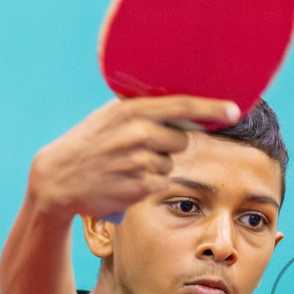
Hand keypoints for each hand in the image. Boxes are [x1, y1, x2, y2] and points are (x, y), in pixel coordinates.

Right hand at [25, 96, 239, 218]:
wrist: (58, 178)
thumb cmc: (87, 144)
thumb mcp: (107, 117)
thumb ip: (139, 109)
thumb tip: (179, 105)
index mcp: (131, 111)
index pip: (183, 105)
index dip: (212, 107)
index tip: (235, 109)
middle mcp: (138, 134)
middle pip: (180, 139)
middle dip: (167, 144)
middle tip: (139, 148)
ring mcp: (140, 162)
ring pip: (170, 163)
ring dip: (156, 165)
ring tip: (126, 165)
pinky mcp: (140, 187)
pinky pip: (161, 183)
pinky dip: (149, 183)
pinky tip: (126, 180)